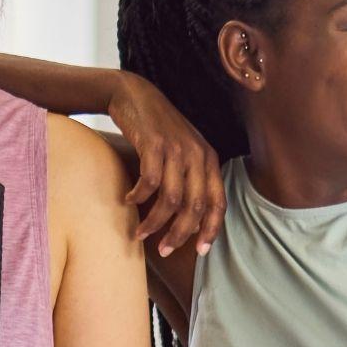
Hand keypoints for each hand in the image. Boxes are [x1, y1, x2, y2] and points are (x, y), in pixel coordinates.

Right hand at [104, 73, 225, 257]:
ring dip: (154, 221)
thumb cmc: (158, 130)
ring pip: (171, 199)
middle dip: (179, 234)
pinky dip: (138, 197)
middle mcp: (197, 155)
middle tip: (163, 250)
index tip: (199, 252)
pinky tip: (129, 200)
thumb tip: (191, 221)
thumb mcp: (183, 151)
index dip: (211, 231)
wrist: (135, 95)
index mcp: (209, 160)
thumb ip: (191, 179)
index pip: (218, 203)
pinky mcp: (153, 143)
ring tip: (139, 233)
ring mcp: (176, 148)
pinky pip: (149, 181)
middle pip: (194, 207)